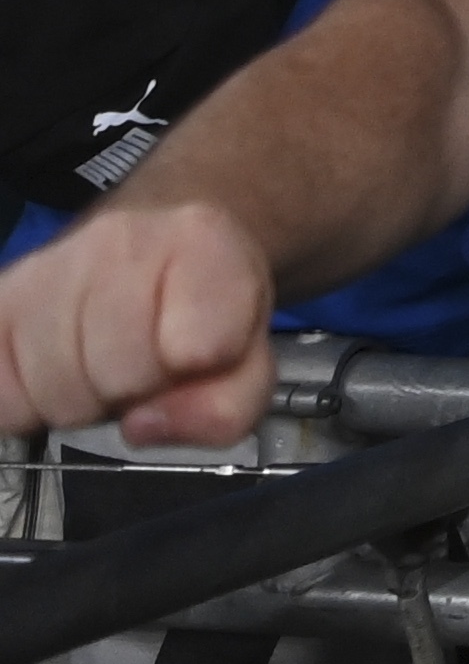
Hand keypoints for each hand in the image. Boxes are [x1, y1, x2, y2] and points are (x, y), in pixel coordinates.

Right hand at [0, 199, 280, 448]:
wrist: (160, 238)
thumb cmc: (206, 308)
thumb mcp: (249, 359)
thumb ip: (224, 408)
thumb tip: (141, 425)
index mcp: (201, 243)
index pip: (194, 347)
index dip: (193, 377)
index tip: (193, 360)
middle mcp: (120, 239)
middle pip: (113, 375)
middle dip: (131, 391)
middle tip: (143, 367)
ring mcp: (49, 261)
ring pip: (49, 386)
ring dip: (77, 396)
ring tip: (100, 363)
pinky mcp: (0, 294)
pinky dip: (20, 399)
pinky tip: (52, 369)